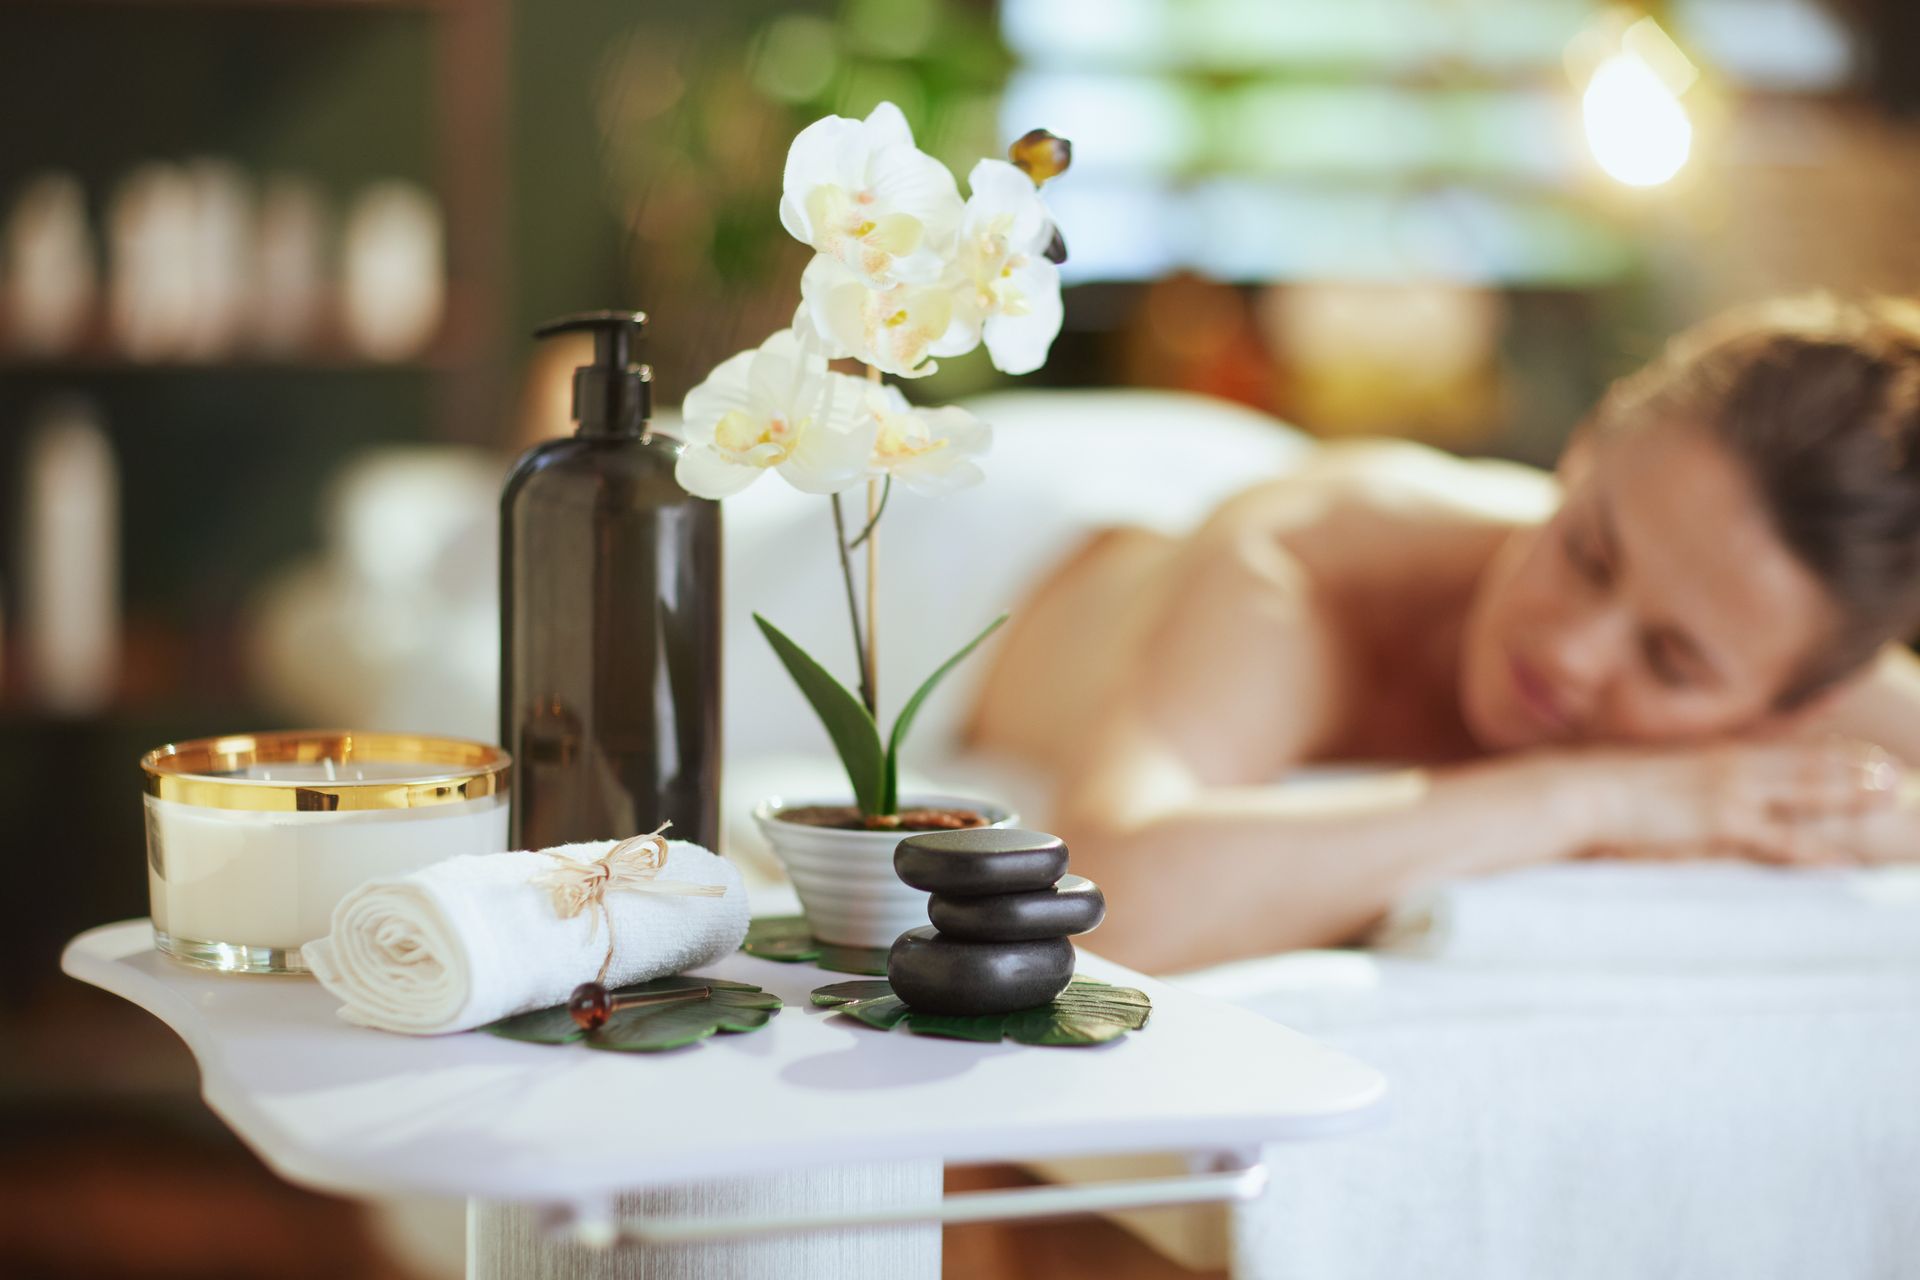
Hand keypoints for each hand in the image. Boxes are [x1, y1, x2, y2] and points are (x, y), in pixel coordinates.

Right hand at [1564, 737, 1901, 866]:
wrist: (1580, 790)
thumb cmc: (1604, 789)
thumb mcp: (1649, 778)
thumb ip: (1679, 782)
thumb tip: (1688, 793)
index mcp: (1715, 755)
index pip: (1783, 750)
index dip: (1825, 750)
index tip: (1859, 750)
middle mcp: (1730, 765)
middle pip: (1805, 764)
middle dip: (1853, 766)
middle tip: (1897, 771)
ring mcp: (1729, 791)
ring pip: (1805, 790)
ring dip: (1850, 791)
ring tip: (1891, 793)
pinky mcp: (1720, 820)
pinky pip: (1779, 838)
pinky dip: (1814, 848)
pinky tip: (1843, 860)